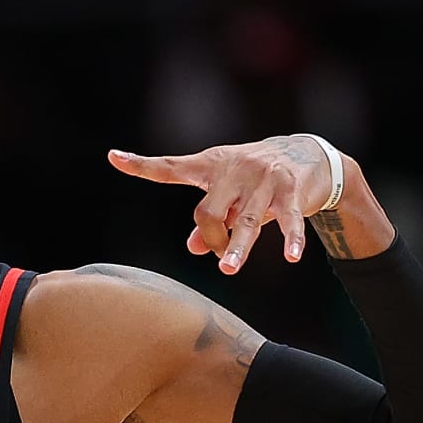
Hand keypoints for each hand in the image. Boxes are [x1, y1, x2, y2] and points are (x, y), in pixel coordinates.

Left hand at [107, 136, 349, 272]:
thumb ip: (211, 220)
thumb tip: (194, 247)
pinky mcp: (291, 189)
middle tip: (220, 256)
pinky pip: (286, 220)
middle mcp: (234, 168)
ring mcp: (263, 178)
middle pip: (207, 212)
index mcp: (211, 165)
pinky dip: (289, 240)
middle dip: (210, 238)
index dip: (142, 166)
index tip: (113, 157)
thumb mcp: (229, 195)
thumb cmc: (257, 179)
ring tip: (228, 269)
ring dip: (236, 248)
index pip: (170, 167)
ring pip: (244, 221)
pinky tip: (290, 257)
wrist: (309, 153)